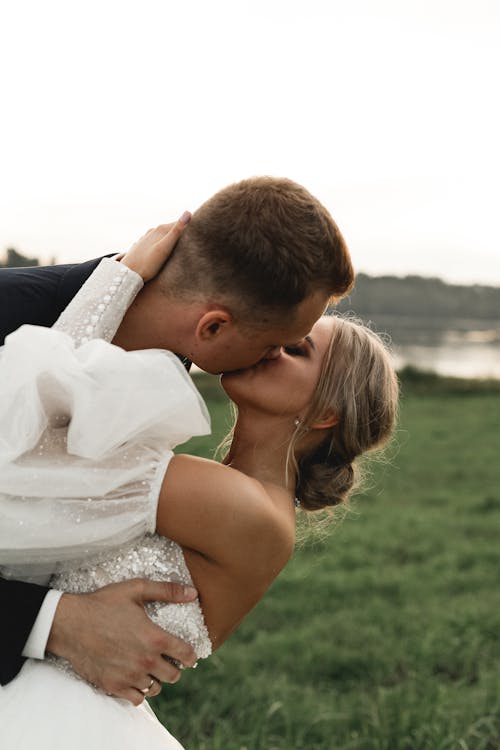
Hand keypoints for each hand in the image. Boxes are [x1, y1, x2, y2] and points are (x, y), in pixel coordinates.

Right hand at [46, 578, 197, 704]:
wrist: (70, 623)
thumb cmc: (103, 603)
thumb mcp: (136, 589)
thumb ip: (167, 590)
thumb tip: (193, 593)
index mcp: (155, 638)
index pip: (186, 655)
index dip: (191, 655)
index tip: (188, 655)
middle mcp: (145, 661)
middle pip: (173, 675)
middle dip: (174, 667)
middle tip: (166, 659)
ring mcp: (129, 676)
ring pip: (156, 688)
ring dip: (156, 679)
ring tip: (150, 668)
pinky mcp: (112, 686)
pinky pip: (136, 698)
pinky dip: (138, 691)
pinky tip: (134, 678)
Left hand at [120, 211, 190, 281]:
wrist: (128, 274)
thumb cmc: (148, 264)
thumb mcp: (165, 248)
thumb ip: (176, 231)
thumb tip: (188, 212)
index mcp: (160, 229)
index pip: (180, 223)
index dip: (190, 226)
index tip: (201, 229)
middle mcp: (153, 231)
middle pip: (171, 229)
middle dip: (181, 232)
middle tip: (194, 238)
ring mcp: (147, 238)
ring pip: (163, 235)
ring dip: (172, 238)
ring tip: (181, 244)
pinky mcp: (143, 246)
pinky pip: (157, 242)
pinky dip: (163, 243)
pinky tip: (164, 249)